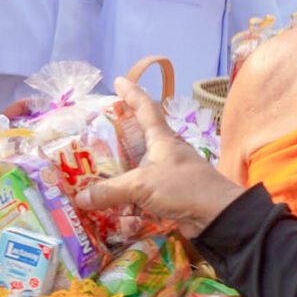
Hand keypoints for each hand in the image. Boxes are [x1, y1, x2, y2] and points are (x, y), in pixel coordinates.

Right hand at [75, 76, 243, 236]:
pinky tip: (111, 200)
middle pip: (139, 137)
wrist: (216, 215)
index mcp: (162, 139)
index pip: (146, 108)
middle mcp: (165, 152)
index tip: (118, 81)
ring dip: (119, 167)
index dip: (132, 93)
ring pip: (138, 165)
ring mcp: (168, 173)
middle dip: (119, 133)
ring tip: (96, 167)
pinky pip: (141, 190)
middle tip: (95, 131)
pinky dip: (126, 194)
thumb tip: (80, 198)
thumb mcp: (142, 185)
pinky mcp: (169, 194)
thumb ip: (109, 190)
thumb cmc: (183, 187)